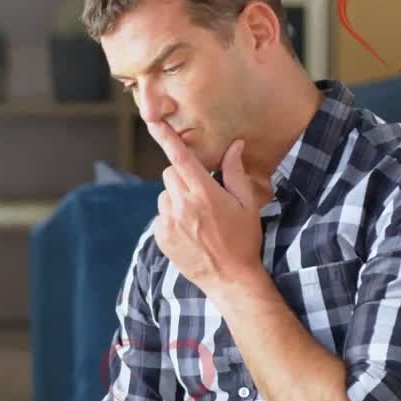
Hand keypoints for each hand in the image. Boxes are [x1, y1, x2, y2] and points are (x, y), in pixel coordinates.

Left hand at [145, 121, 268, 295]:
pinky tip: (190, 232)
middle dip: (183, 177)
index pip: (180, 158)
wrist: (230, 278)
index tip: (153, 122)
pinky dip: (171, 219)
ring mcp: (168, 223)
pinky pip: (161, 216)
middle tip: (202, 194)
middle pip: (169, 174)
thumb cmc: (244, 239)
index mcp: (204, 193)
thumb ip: (235, 172)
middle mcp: (182, 205)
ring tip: (198, 218)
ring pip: (164, 196)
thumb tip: (234, 145)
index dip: (166, 138)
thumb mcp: (247, 204)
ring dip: (176, 199)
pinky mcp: (160, 237)